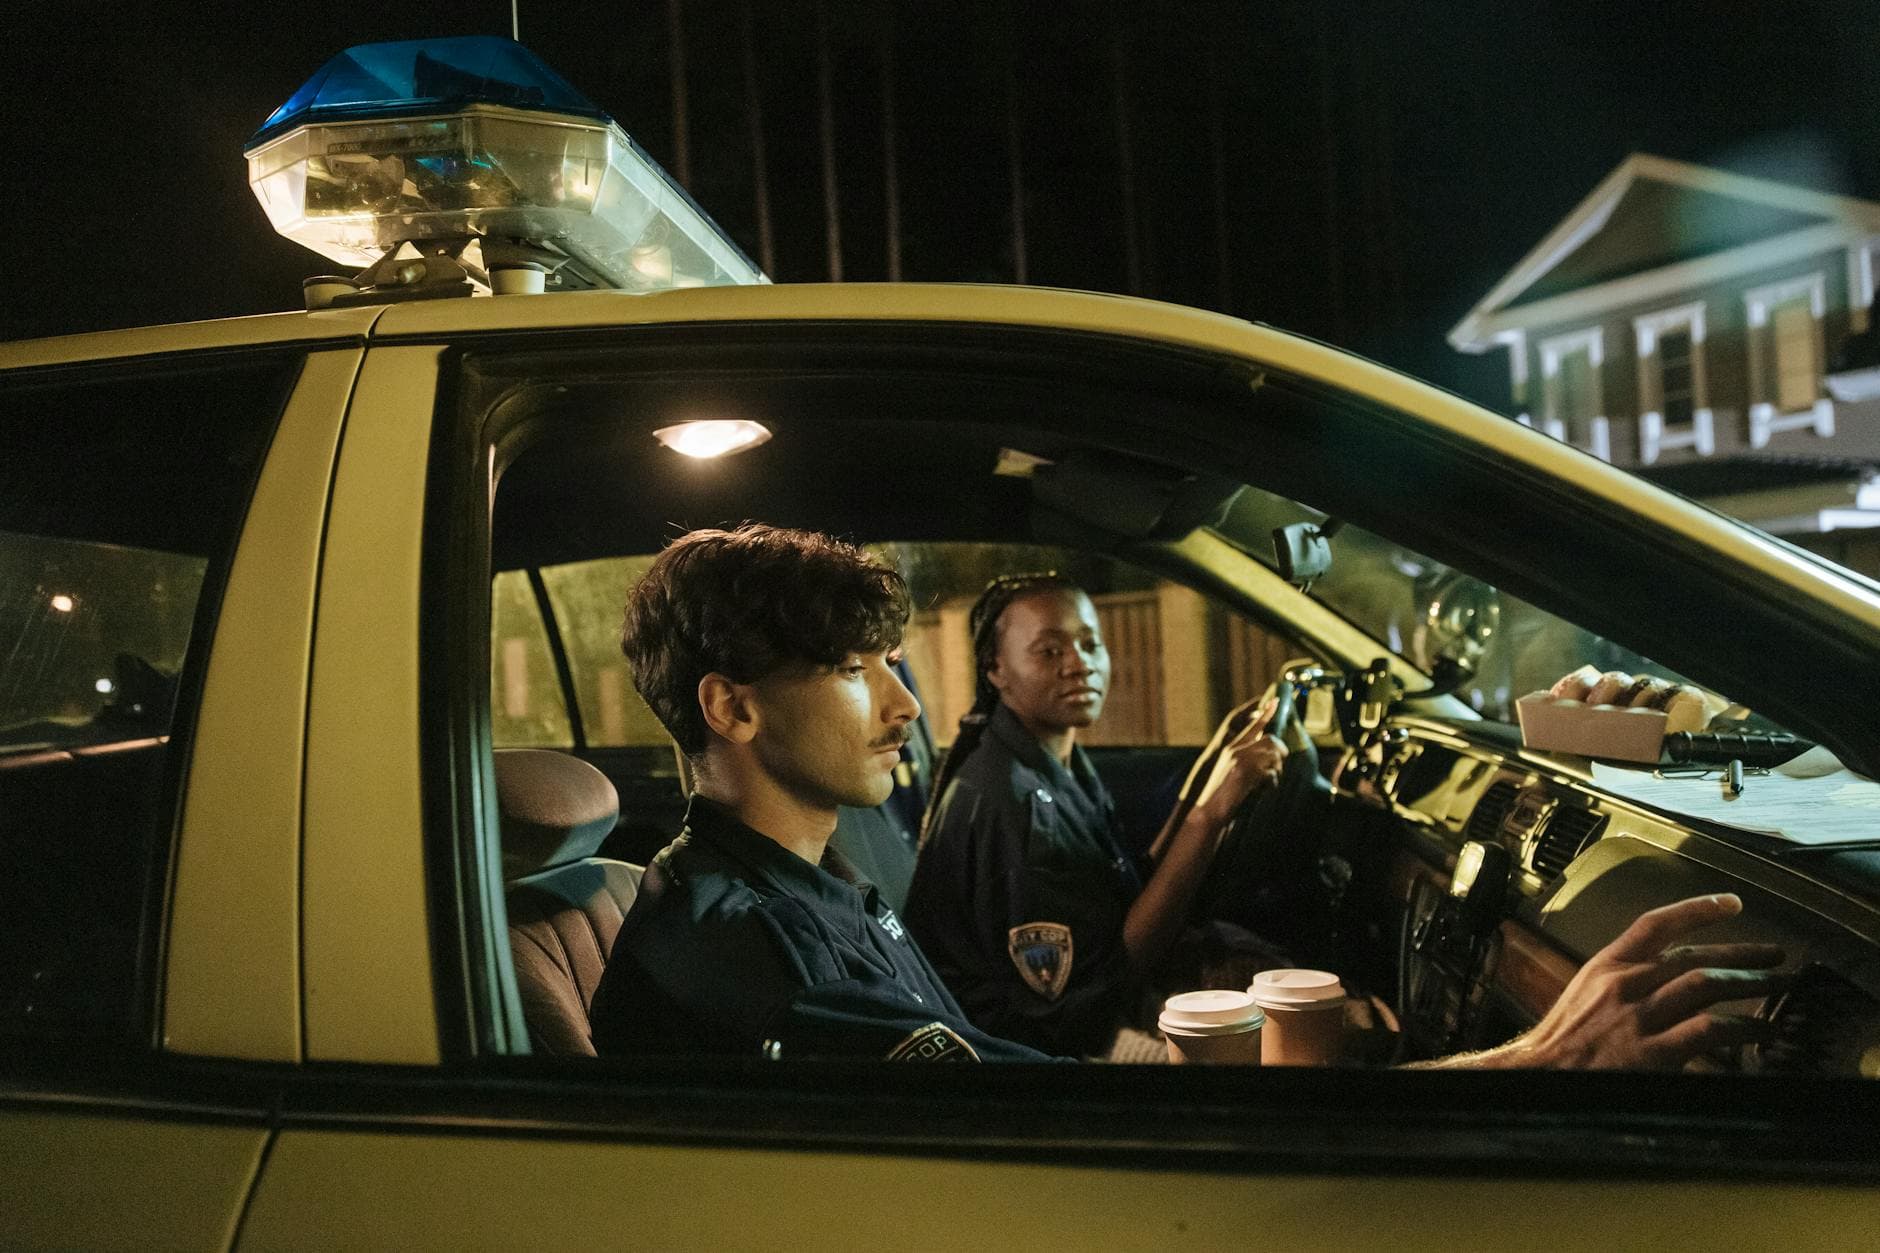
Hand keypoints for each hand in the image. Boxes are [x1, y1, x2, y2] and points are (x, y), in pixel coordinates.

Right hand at [1191, 696, 1287, 829]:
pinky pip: (1272, 773)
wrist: (1208, 810)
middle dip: (1279, 756)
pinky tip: (1261, 791)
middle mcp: (1236, 750)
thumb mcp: (1231, 773)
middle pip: (1272, 741)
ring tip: (1265, 783)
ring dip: (1276, 771)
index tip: (1276, 702)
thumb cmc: (1220, 797)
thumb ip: (1245, 760)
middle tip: (1274, 770)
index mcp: (1231, 749)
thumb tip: (1269, 754)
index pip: (1253, 727)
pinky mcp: (1247, 770)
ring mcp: (1242, 758)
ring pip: (1275, 755)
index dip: (1266, 713)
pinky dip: (1271, 784)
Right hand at [1511, 894, 1784, 1069]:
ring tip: (1779, 984)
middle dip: (1741, 951)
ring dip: (1750, 982)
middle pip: (1693, 955)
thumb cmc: (1559, 1044)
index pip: (1655, 924)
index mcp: (1605, 967)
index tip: (1730, 903)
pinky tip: (1761, 1031)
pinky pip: (1709, 1030)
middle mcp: (1624, 984)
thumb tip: (1662, 981)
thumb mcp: (1584, 997)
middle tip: (1773, 954)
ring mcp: (1639, 1017)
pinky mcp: (1652, 1051)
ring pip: (1706, 983)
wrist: (1535, 1077)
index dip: (1696, 909)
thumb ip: (1622, 984)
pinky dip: (1742, 1027)